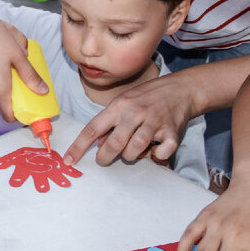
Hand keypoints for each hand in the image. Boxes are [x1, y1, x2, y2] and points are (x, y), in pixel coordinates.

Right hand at [0, 146, 80, 191]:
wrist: (39, 154)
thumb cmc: (27, 157)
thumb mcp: (15, 157)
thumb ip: (6, 161)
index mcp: (28, 171)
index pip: (20, 177)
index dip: (17, 179)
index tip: (14, 182)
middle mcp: (39, 174)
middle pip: (40, 180)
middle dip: (42, 184)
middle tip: (43, 189)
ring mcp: (49, 171)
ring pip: (55, 177)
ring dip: (60, 180)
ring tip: (65, 184)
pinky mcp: (58, 167)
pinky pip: (67, 171)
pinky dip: (73, 172)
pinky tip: (78, 175)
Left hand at [63, 70, 193, 168]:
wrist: (180, 89)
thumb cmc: (147, 97)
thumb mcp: (124, 103)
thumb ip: (111, 123)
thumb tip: (98, 144)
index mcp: (118, 106)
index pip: (93, 128)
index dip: (79, 146)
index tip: (69, 160)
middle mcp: (135, 113)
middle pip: (114, 142)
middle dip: (105, 156)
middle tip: (103, 160)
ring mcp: (154, 122)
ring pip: (135, 149)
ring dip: (131, 156)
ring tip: (132, 151)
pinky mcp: (172, 132)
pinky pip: (161, 153)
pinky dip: (157, 156)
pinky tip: (155, 149)